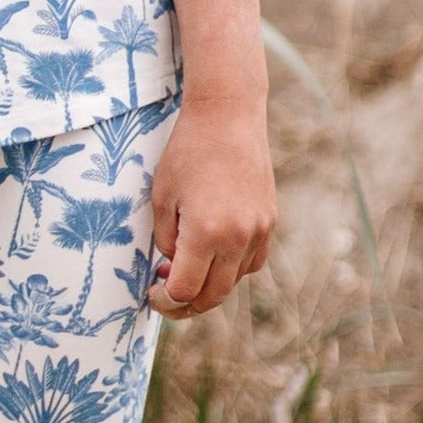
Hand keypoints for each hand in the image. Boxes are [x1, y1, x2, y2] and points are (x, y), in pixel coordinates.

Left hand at [148, 95, 275, 317]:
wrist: (228, 117)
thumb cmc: (186, 153)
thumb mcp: (161, 198)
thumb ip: (166, 241)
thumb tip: (173, 268)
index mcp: (206, 234)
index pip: (185, 291)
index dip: (165, 300)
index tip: (153, 291)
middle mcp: (238, 238)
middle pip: (213, 296)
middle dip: (187, 304)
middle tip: (166, 295)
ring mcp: (259, 231)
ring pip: (234, 280)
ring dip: (210, 285)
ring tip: (187, 268)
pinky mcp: (269, 222)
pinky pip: (251, 262)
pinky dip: (231, 268)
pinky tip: (213, 253)